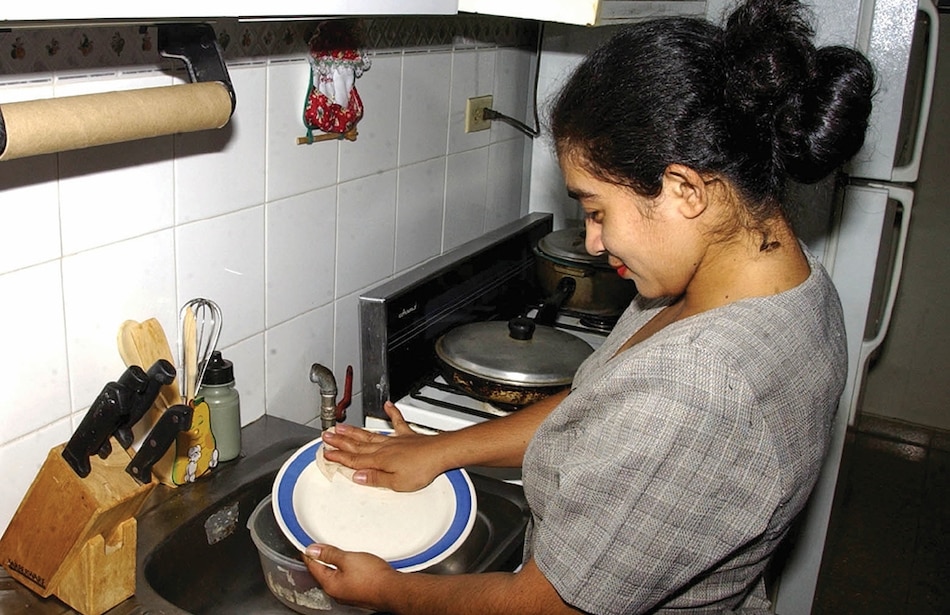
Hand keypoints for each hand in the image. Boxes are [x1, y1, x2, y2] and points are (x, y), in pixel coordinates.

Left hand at [303, 544, 396, 610]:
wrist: (392, 589)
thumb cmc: (373, 577)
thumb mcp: (348, 559)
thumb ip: (329, 554)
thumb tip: (313, 551)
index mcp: (330, 584)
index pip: (313, 567)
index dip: (309, 554)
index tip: (306, 547)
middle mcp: (336, 593)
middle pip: (323, 573)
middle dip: (321, 560)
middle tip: (321, 547)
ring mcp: (348, 595)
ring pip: (336, 577)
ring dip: (335, 565)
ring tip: (339, 554)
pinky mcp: (358, 594)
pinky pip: (347, 580)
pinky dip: (346, 572)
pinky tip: (354, 565)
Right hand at [323, 402, 448, 490]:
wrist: (441, 454)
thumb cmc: (422, 468)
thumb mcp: (397, 483)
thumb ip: (375, 479)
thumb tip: (357, 477)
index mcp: (380, 460)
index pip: (354, 460)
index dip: (339, 457)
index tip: (326, 453)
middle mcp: (385, 447)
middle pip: (357, 445)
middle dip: (340, 441)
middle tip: (326, 436)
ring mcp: (395, 440)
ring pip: (370, 434)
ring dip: (354, 431)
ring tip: (342, 426)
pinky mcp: (408, 435)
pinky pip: (397, 422)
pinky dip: (392, 413)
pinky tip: (387, 406)